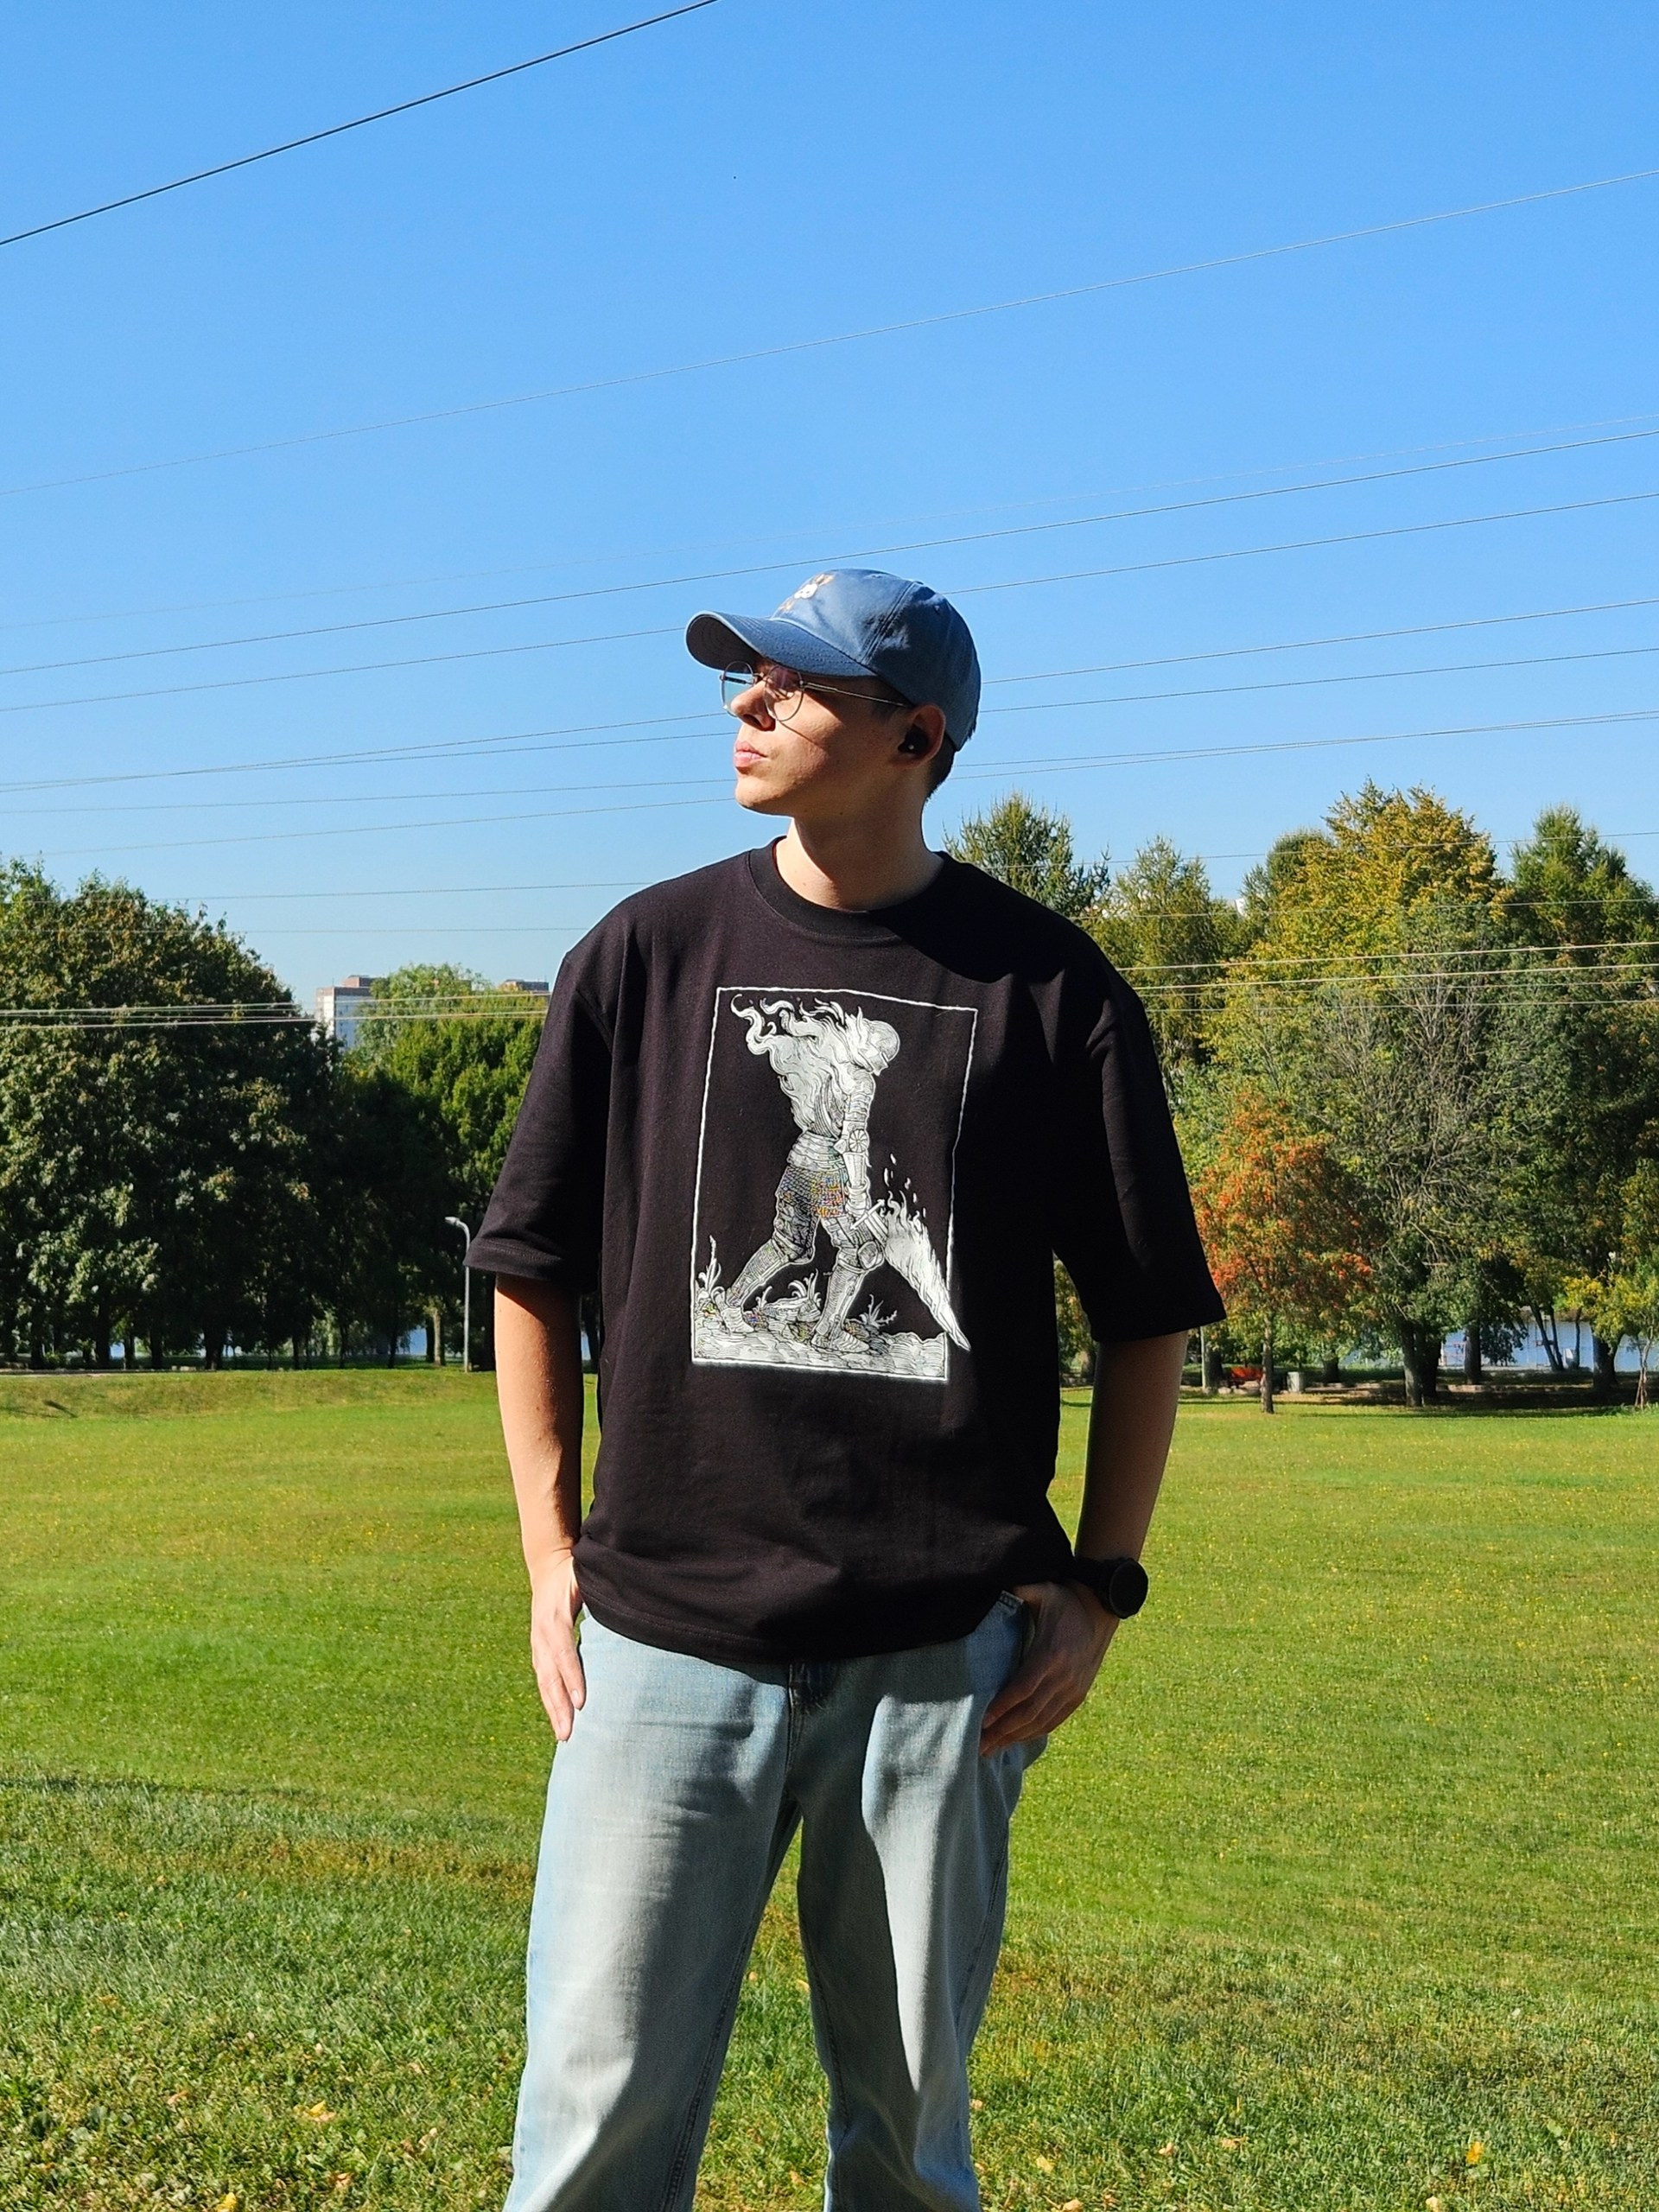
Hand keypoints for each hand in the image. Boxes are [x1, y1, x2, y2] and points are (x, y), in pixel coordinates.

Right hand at [528, 1549, 585, 1741]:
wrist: (547, 1564)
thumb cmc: (576, 1571)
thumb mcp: (587, 1576)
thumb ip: (602, 1592)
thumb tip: (630, 1608)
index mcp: (555, 1616)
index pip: (563, 1651)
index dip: (572, 1677)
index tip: (582, 1702)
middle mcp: (542, 1632)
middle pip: (549, 1674)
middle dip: (559, 1706)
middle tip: (569, 1734)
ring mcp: (537, 1642)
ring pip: (544, 1681)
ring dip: (553, 1709)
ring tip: (564, 1736)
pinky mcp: (539, 1649)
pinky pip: (544, 1679)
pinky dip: (551, 1701)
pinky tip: (560, 1720)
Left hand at [980, 1580, 1115, 1754]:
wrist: (1100, 1612)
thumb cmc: (1065, 1601)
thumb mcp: (1045, 1591)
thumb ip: (1024, 1591)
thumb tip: (1005, 1587)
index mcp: (1052, 1654)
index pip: (1024, 1687)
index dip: (1003, 1706)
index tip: (983, 1720)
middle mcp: (1064, 1677)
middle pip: (1030, 1711)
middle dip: (1003, 1730)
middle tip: (979, 1744)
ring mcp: (1073, 1689)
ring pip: (1042, 1721)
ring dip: (1016, 1737)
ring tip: (991, 1749)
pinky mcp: (1078, 1696)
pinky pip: (1055, 1720)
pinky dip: (1034, 1733)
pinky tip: (1016, 1741)